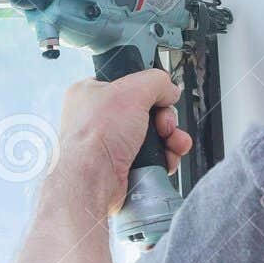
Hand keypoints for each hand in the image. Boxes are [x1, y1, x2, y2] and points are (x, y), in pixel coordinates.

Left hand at [56, 70, 192, 205]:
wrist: (93, 180)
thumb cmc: (95, 137)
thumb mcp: (131, 91)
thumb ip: (156, 81)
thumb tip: (169, 89)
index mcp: (92, 94)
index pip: (128, 83)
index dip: (148, 90)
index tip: (159, 95)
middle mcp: (100, 119)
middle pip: (147, 111)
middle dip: (164, 118)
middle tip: (163, 124)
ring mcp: (112, 144)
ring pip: (154, 135)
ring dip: (170, 138)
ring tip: (171, 142)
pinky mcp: (124, 166)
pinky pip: (154, 157)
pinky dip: (166, 157)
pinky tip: (167, 158)